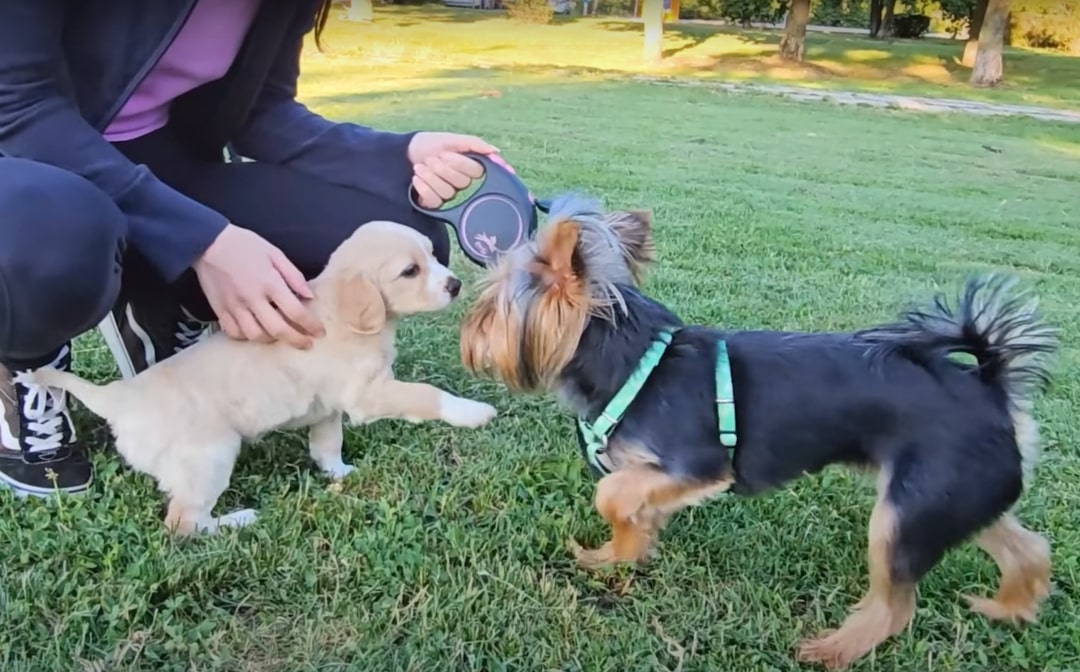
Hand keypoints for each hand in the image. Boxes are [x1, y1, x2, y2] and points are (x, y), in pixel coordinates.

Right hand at [193, 224, 324, 348]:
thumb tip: (310, 296)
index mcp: (269, 282)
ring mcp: (234, 306)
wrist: (208, 243)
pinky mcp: (219, 310)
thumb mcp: (275, 253)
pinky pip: (234, 333)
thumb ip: (294, 276)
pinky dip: (247, 337)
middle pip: (278, 330)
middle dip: (296, 340)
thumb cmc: (245, 245)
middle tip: (307, 344)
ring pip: (255, 335)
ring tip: (281, 336)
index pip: (295, 312)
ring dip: (272, 340)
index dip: (311, 325)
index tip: (319, 332)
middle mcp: (252, 298)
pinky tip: (256, 331)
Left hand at [407, 131, 501, 208]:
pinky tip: (417, 178)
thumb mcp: (451, 139)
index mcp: (471, 167)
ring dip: (431, 177)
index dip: (460, 164)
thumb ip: (474, 143)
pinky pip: (436, 202)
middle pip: (463, 183)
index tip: (445, 153)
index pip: (477, 171)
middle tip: (430, 159)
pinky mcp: (437, 204)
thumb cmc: (431, 144)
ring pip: (448, 193)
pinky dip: (424, 188)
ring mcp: (450, 194)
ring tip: (419, 167)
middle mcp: (464, 183)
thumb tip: (495, 151)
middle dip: (443, 169)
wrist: (406, 152)